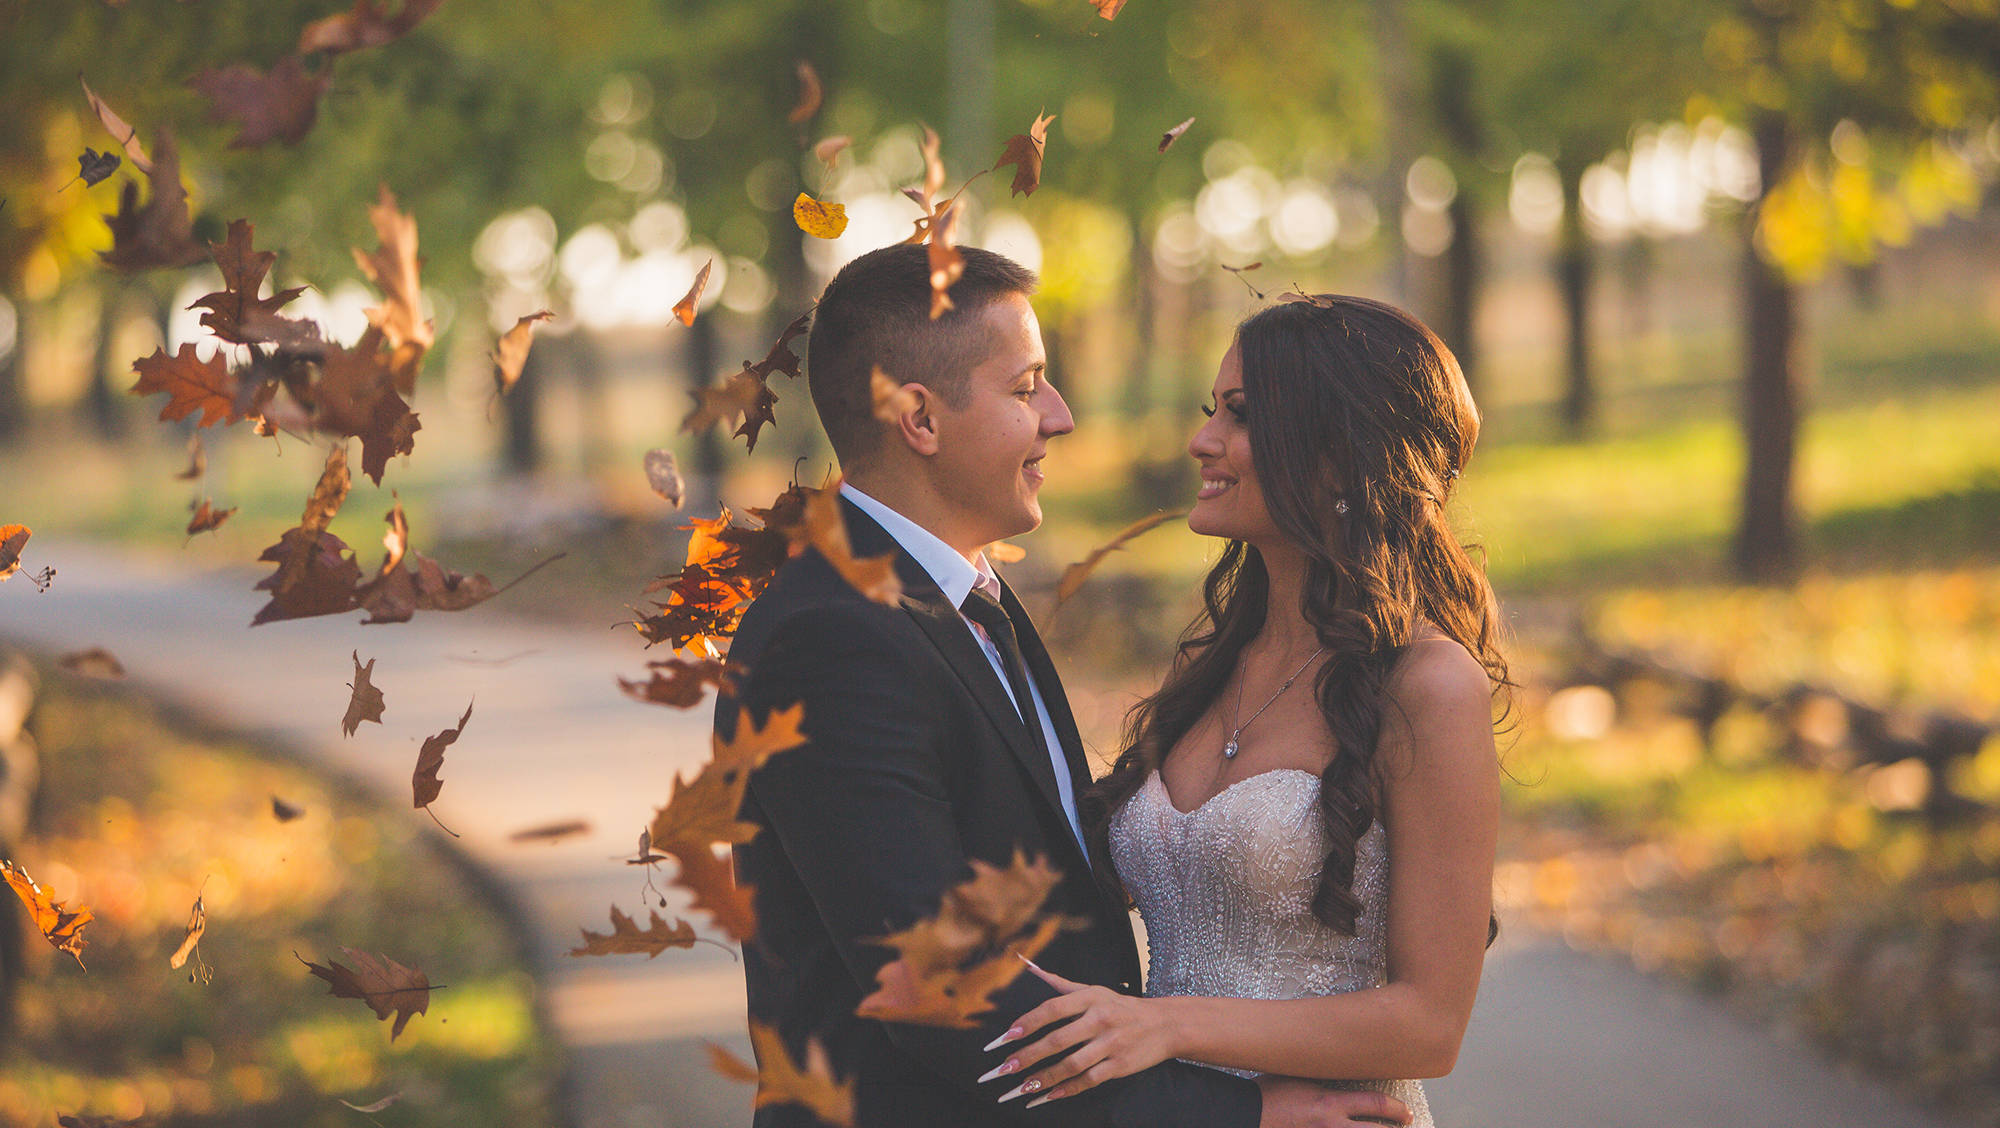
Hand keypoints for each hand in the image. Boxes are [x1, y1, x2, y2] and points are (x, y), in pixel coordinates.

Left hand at [976, 959, 1177, 1107]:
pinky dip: (1068, 1089)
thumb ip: (1061, 984)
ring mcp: (1111, 1044)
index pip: (1052, 1009)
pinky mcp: (1120, 1065)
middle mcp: (1100, 1019)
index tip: (1006, 1036)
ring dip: (1044, 1078)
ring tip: (1022, 1088)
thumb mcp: (1095, 990)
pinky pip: (1089, 1080)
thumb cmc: (1122, 1007)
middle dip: (1028, 1055)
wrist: (1165, 1024)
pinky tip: (1049, 1096)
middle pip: (1058, 1039)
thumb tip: (1030, 967)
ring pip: (1071, 1064)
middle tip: (1005, 1068)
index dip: (1028, 1022)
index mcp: (1090, 998)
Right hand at [1255, 1077, 1411, 1127]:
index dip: (1398, 1110)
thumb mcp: (1300, 1077)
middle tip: (1406, 1124)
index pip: (1377, 1104)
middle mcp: (1331, 1125)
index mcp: (1330, 1102)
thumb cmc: (1269, 1093)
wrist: (1246, 1113)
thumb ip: (1325, 1077)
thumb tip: (1345, 1067)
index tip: (1405, 1113)